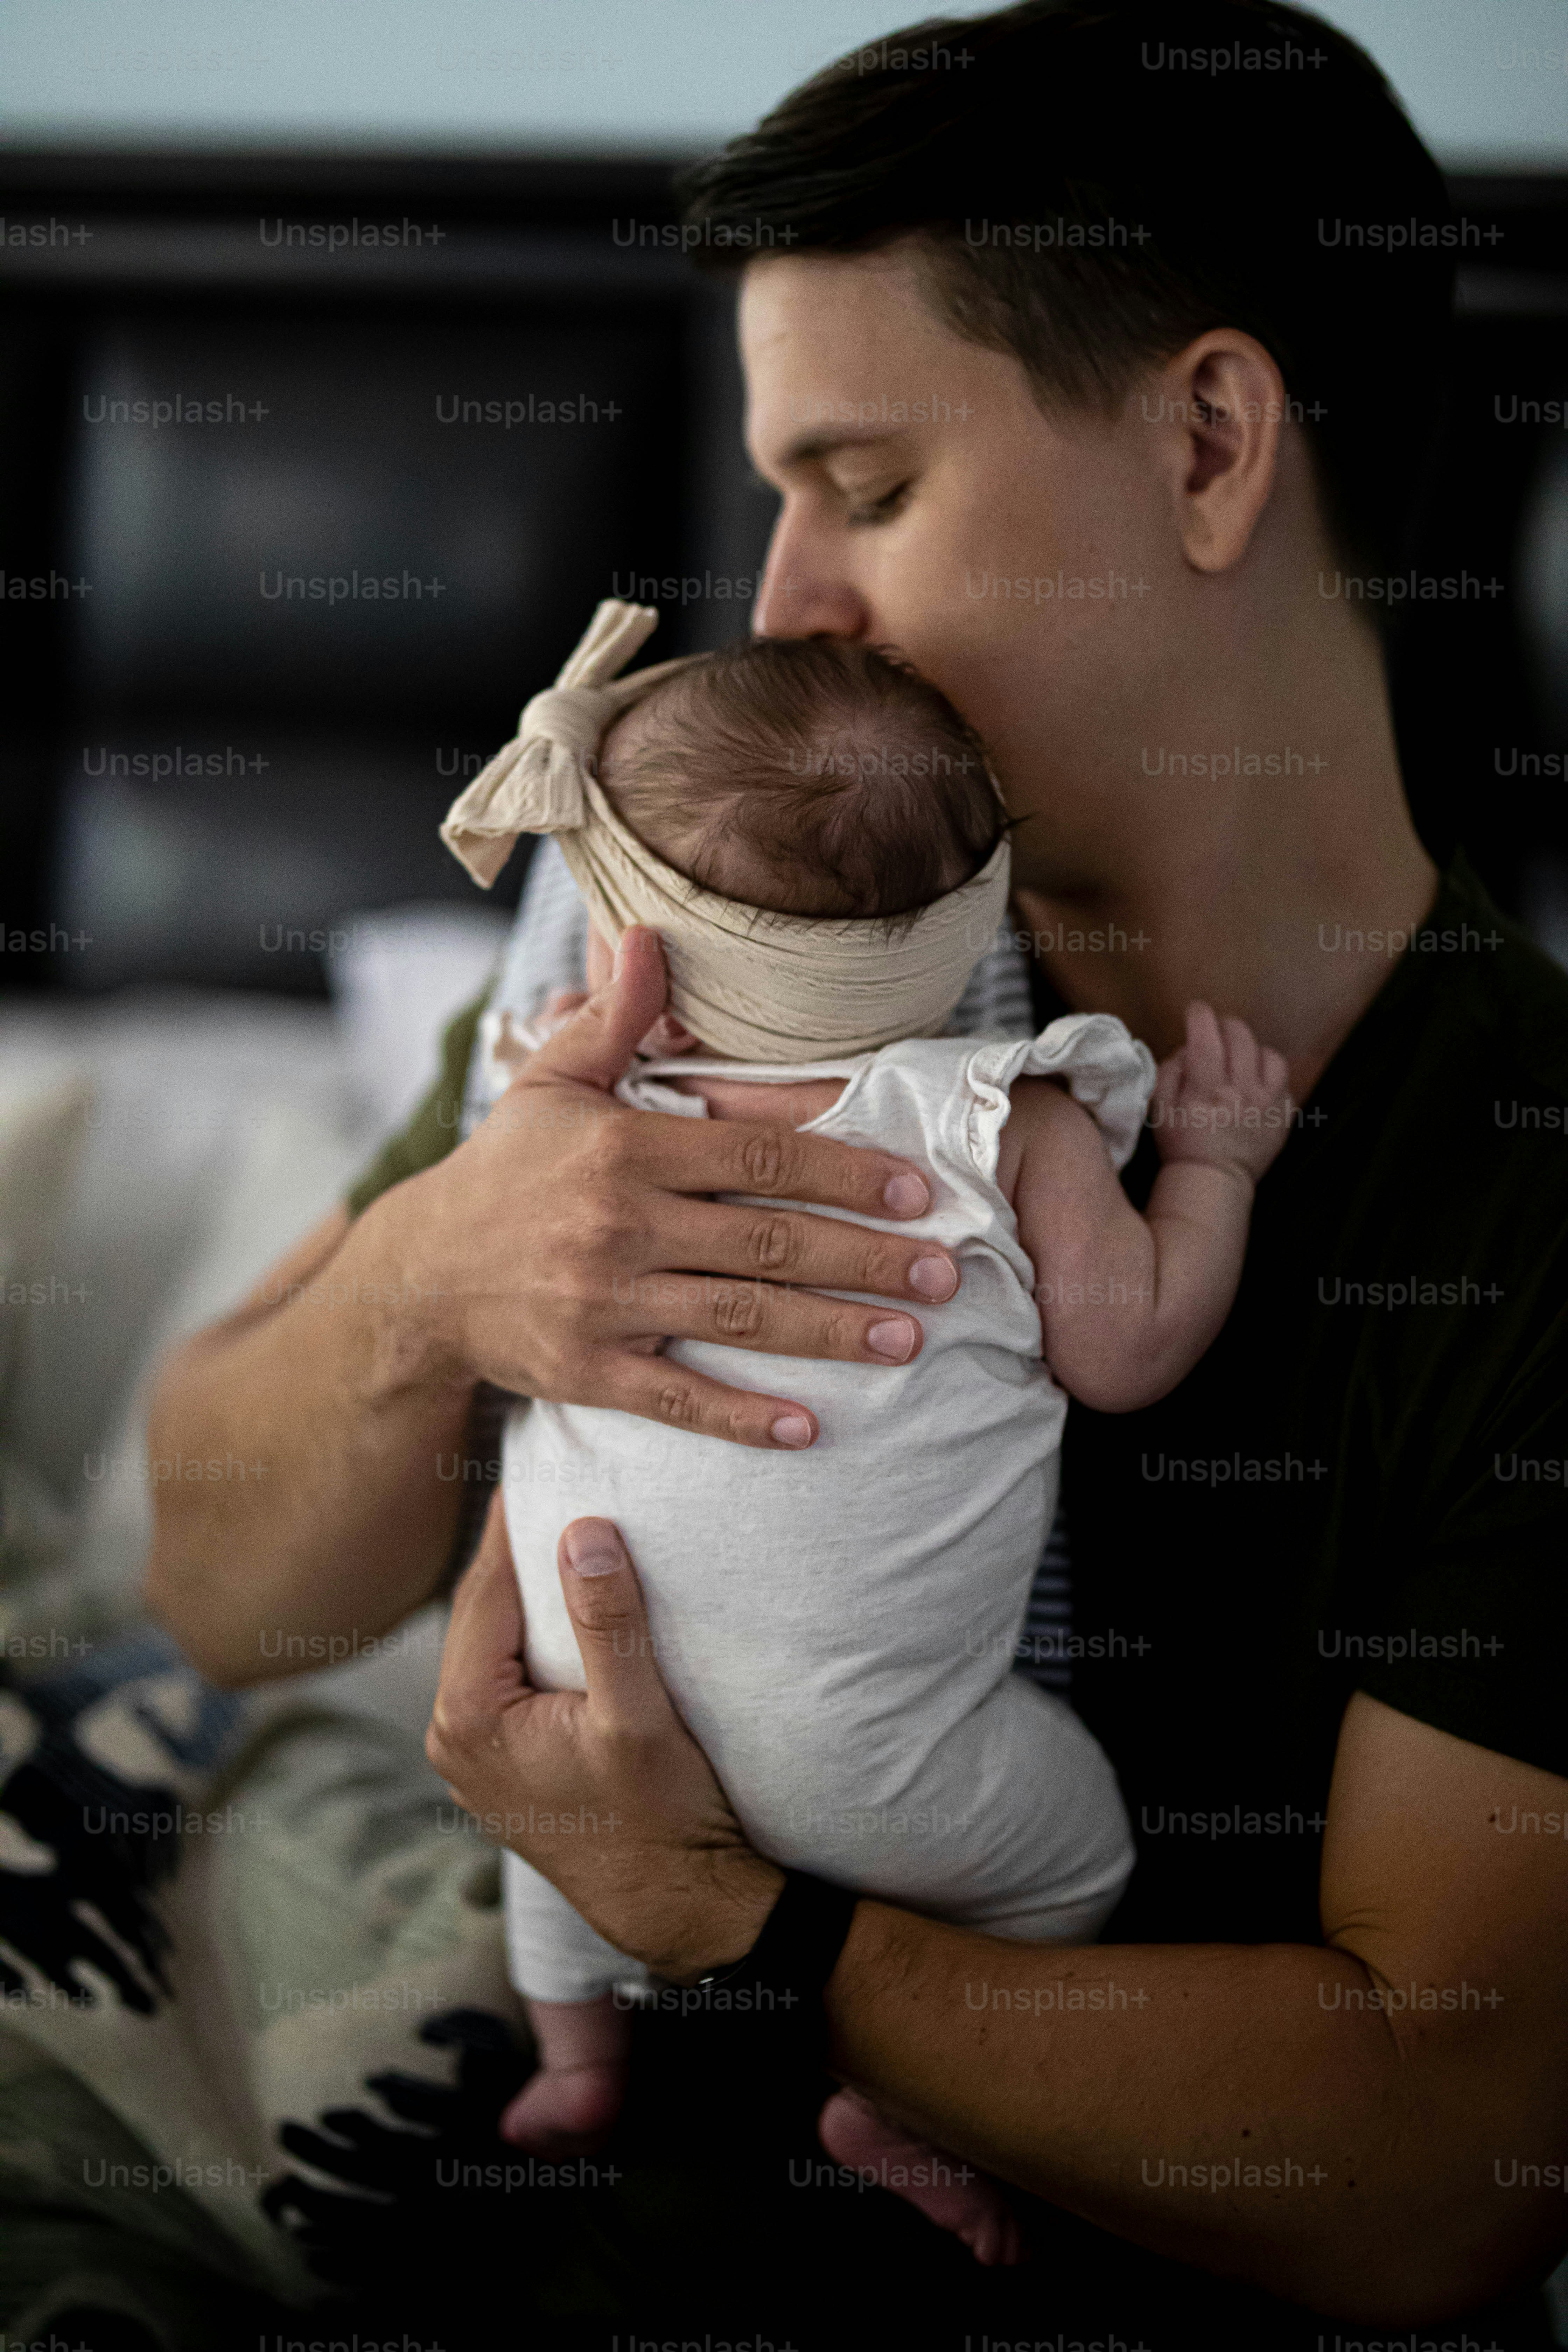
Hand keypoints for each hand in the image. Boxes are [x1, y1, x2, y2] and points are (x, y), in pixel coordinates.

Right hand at [375, 925, 958, 1448]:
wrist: (420, 1275)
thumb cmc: (506, 1170)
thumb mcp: (553, 1080)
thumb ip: (614, 1015)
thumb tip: (650, 935)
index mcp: (625, 1151)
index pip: (760, 1157)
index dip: (845, 1172)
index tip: (918, 1190)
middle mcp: (620, 1226)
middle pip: (767, 1242)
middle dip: (864, 1259)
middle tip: (944, 1275)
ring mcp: (604, 1303)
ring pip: (737, 1320)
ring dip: (829, 1333)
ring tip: (908, 1341)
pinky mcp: (587, 1371)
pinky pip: (678, 1399)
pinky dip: (742, 1417)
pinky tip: (806, 1429)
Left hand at [426, 1496, 782, 1982]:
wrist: (680, 1908)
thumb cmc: (662, 1820)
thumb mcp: (638, 1717)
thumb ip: (608, 1624)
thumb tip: (582, 1531)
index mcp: (467, 1718)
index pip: (484, 1591)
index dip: (512, 1524)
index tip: (532, 1462)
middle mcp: (451, 1737)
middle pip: (479, 1613)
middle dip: (512, 1550)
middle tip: (541, 1477)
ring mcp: (472, 1755)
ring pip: (488, 1642)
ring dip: (521, 1591)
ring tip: (554, 1526)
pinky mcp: (503, 1764)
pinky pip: (503, 1675)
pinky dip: (528, 1633)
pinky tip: (560, 1603)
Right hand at [1148, 1001, 1291, 1182]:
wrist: (1213, 1179)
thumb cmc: (1182, 1143)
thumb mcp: (1160, 1108)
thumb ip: (1170, 1071)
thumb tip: (1188, 1048)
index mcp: (1206, 1091)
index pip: (1205, 1039)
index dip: (1200, 1017)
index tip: (1195, 1011)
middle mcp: (1241, 1092)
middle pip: (1240, 1038)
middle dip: (1226, 1024)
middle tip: (1217, 1029)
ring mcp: (1267, 1103)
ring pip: (1269, 1054)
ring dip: (1253, 1047)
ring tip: (1241, 1055)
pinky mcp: (1284, 1113)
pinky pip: (1285, 1079)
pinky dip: (1270, 1071)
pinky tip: (1257, 1078)